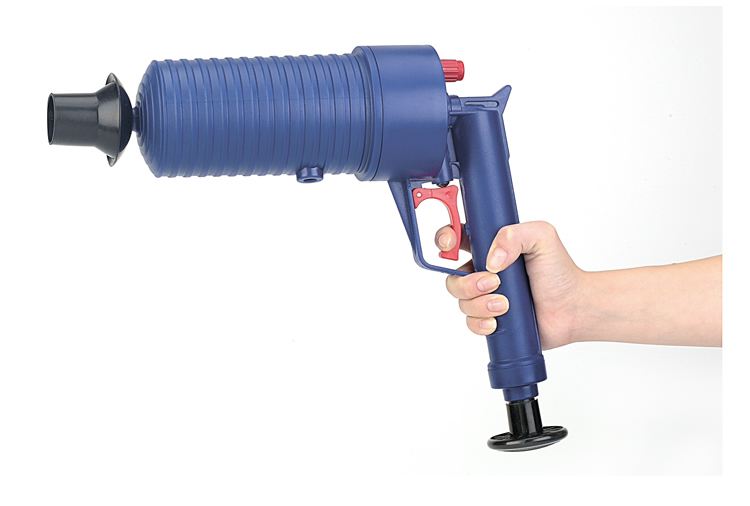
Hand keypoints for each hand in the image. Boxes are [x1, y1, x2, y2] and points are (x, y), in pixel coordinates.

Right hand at [436, 221, 583, 349]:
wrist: (573, 307)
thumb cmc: (559, 271)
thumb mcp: (541, 237)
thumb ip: (514, 234)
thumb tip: (491, 260)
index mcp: (489, 246)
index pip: (455, 238)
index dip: (445, 239)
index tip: (450, 244)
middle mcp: (483, 271)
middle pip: (452, 275)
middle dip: (467, 281)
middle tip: (493, 282)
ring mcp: (484, 296)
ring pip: (461, 301)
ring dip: (479, 303)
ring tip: (505, 304)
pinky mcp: (489, 319)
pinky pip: (470, 323)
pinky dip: (481, 322)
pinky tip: (497, 321)